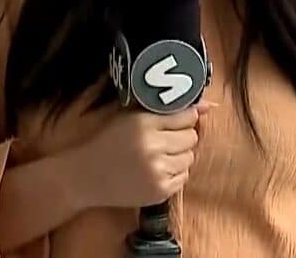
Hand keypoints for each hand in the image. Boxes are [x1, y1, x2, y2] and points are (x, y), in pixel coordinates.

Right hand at [69, 101, 212, 208]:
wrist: (86, 176)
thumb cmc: (108, 142)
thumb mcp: (130, 117)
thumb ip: (166, 110)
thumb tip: (209, 105)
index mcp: (143, 123)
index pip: (186, 116)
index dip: (185, 118)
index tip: (177, 121)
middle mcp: (153, 147)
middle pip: (191, 137)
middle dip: (182, 136)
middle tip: (164, 139)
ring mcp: (157, 171)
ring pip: (190, 157)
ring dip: (179, 155)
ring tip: (159, 155)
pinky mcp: (160, 191)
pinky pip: (184, 176)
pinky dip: (175, 172)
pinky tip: (156, 169)